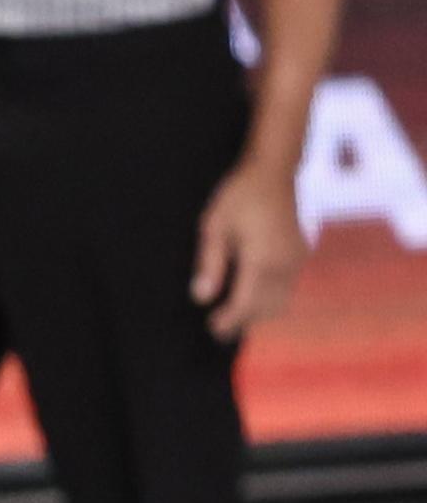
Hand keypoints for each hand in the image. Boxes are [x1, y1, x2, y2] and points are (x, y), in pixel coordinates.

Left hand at [192, 160, 306, 339]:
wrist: (273, 172)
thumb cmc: (238, 196)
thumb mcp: (214, 226)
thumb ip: (210, 263)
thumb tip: (201, 298)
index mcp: (262, 260)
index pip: (246, 303)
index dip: (229, 320)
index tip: (212, 329)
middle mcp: (285, 265)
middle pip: (266, 308)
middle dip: (243, 320)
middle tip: (218, 328)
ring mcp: (297, 260)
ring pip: (281, 300)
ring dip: (258, 311)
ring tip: (232, 313)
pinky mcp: (301, 254)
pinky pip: (287, 286)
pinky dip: (269, 297)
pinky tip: (250, 293)